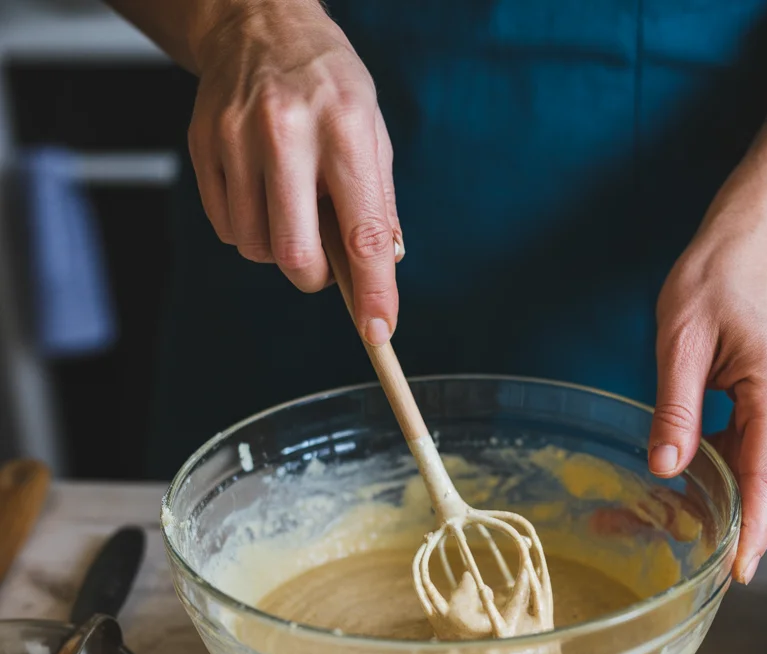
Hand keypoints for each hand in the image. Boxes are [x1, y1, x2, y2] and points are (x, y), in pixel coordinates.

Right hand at [187, 1, 401, 343]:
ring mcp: (236, 138)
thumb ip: (378, 205)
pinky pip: (226, 228)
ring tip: (291, 207)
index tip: (378, 330)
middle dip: (313, 277)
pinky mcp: (203, 147)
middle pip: (294, 254)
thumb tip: (383, 274)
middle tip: (324, 264)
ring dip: (279, 249)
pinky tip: (261, 194)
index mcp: (344, 128)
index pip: (363, 232)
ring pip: (256, 247)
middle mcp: (286, 132)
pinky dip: (249, 229)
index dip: (372, 290)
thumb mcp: (371, 131)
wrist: (257, 23)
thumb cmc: (327, 85)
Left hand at [649, 223, 766, 583]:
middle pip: (755, 480)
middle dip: (716, 519)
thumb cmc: (718, 278)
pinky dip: (713, 468)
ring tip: (646, 517)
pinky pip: (744, 448)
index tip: (738, 571)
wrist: (749, 244)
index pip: (766, 476)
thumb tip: (667, 467)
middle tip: (657, 545)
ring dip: (708, 494)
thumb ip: (676, 408)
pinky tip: (675, 479)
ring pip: (748, 468)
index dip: (753, 529)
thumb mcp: (681, 342)